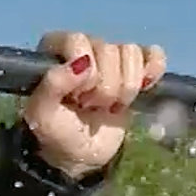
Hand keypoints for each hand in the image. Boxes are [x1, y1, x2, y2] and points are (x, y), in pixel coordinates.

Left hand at [23, 32, 167, 180]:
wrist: (80, 155)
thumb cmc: (56, 132)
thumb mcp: (42, 115)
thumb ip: (53, 85)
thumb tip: (83, 62)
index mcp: (55, 49)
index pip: (79, 41)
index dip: (85, 73)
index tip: (77, 97)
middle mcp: (84, 47)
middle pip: (109, 50)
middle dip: (104, 88)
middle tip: (90, 106)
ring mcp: (111, 59)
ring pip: (131, 53)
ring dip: (125, 88)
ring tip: (107, 106)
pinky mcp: (134, 71)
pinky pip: (152, 55)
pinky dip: (153, 70)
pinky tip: (145, 87)